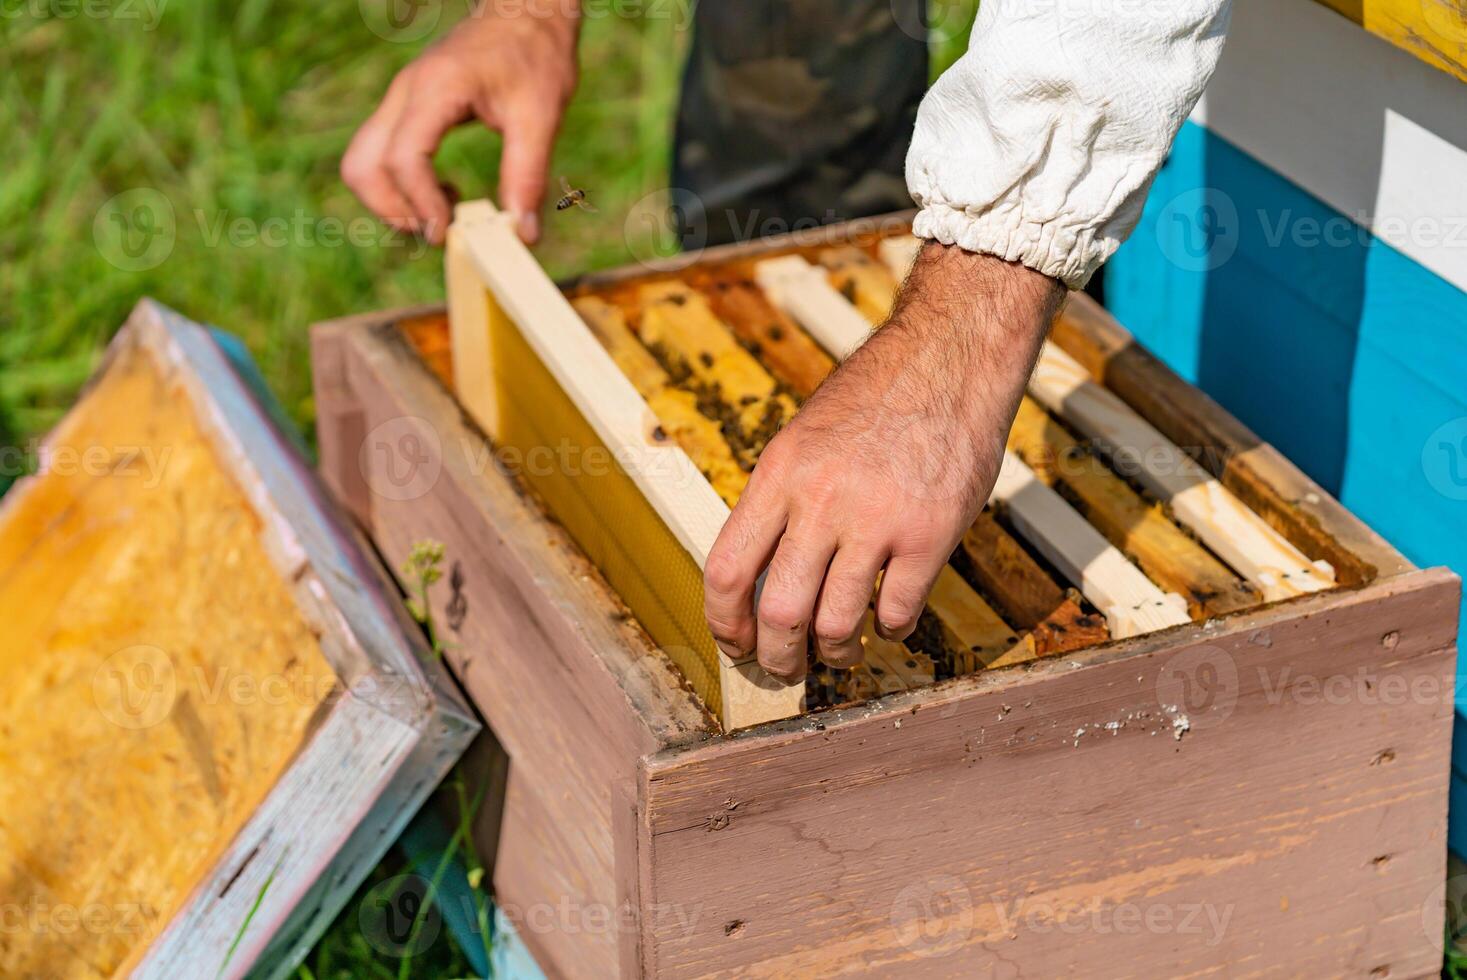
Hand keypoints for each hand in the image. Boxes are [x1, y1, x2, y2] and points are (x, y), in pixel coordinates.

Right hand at [341, 1, 579, 244]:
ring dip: (391, 200)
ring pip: (363, 161)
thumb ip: (527, 175)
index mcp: (436, 89)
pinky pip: (381, 154)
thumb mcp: (541, 117)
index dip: (420, 203)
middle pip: (363, 164)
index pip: (403, 158)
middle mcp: (406, 92)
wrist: (526, 13)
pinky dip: (401, 185)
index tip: (447, 232)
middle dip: (392, 209)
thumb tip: (523, 234)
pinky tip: (443, 190)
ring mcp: (401, 98)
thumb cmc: (535, 54)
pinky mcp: (407, 107)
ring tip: (441, 213)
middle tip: (438, 229)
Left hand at [703, 246, 1064, 680]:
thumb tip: (758, 576)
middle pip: (779, 613)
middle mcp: (820, 501)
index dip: (724, 624)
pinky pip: (897, 611)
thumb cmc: (873, 400)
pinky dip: (890, 630)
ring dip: (835, 652)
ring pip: (836, 623)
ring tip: (840, 651)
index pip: (727, 570)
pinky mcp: (930, 533)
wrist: (948, 359)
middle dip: (778, 657)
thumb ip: (780, 502)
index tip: (736, 643)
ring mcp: (876, 520)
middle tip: (787, 667)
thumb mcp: (802, 439)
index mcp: (778, 476)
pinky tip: (890, 622)